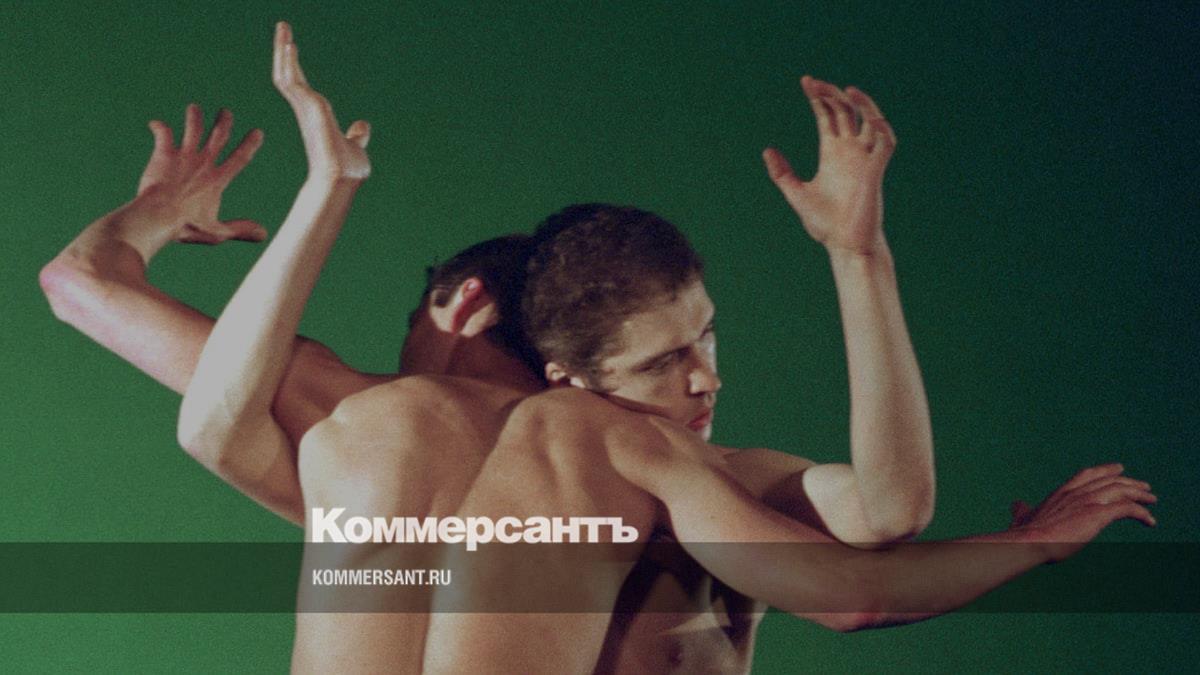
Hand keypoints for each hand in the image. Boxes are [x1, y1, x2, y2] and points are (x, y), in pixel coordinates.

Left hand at [137, 105, 265, 243]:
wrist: (158, 216)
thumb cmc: (186, 227)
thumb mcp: (217, 232)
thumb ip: (240, 229)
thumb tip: (264, 234)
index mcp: (217, 180)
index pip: (240, 158)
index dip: (250, 144)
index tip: (257, 132)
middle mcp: (203, 163)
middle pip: (219, 136)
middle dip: (224, 122)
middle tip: (225, 112)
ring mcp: (184, 157)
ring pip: (193, 128)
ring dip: (194, 117)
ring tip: (194, 108)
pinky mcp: (164, 155)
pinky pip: (163, 134)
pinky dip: (159, 127)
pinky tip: (154, 124)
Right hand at [273, 22, 369, 181]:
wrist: (341, 179)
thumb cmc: (346, 169)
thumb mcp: (356, 145)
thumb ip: (357, 135)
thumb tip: (363, 126)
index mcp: (314, 115)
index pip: (299, 84)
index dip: (294, 65)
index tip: (291, 46)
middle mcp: (305, 110)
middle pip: (288, 74)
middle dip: (283, 51)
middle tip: (283, 27)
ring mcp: (304, 108)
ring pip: (286, 74)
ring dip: (283, 50)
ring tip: (283, 27)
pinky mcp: (308, 108)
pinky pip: (292, 81)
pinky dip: (290, 62)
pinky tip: (289, 45)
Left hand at [763, 76, 895, 255]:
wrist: (843, 244)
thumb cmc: (824, 223)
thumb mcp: (796, 193)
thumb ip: (782, 173)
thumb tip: (767, 151)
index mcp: (832, 153)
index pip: (828, 116)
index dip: (819, 98)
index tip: (805, 82)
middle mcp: (850, 151)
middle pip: (846, 111)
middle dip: (831, 94)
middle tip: (814, 83)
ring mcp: (865, 159)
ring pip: (870, 120)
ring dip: (862, 103)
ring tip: (846, 90)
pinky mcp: (876, 171)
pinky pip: (885, 143)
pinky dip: (881, 128)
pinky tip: (870, 118)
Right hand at [1008, 463, 1156, 562]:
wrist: (1029, 542)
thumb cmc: (1025, 534)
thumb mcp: (1023, 516)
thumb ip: (1022, 510)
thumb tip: (1016, 504)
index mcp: (1062, 492)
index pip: (1087, 474)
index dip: (1105, 470)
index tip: (1119, 469)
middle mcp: (1077, 492)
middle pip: (1110, 480)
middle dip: (1129, 482)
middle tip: (1144, 487)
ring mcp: (1087, 501)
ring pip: (1121, 490)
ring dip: (1139, 494)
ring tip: (1152, 501)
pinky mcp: (1097, 514)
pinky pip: (1126, 508)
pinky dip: (1141, 512)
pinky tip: (1150, 521)